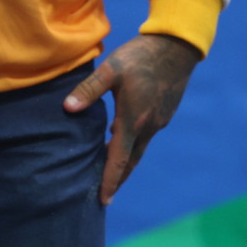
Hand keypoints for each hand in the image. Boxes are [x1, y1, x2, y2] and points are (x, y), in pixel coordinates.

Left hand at [65, 34, 201, 204]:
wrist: (178, 46)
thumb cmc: (142, 56)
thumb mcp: (111, 69)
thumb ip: (89, 89)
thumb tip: (68, 108)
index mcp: (133, 120)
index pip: (118, 159)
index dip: (110, 181)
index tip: (104, 200)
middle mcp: (149, 126)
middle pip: (131, 161)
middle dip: (118, 178)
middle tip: (106, 194)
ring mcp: (160, 120)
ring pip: (139, 148)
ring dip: (125, 160)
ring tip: (110, 167)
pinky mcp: (166, 112)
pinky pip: (147, 135)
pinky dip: (134, 143)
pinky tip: (124, 135)